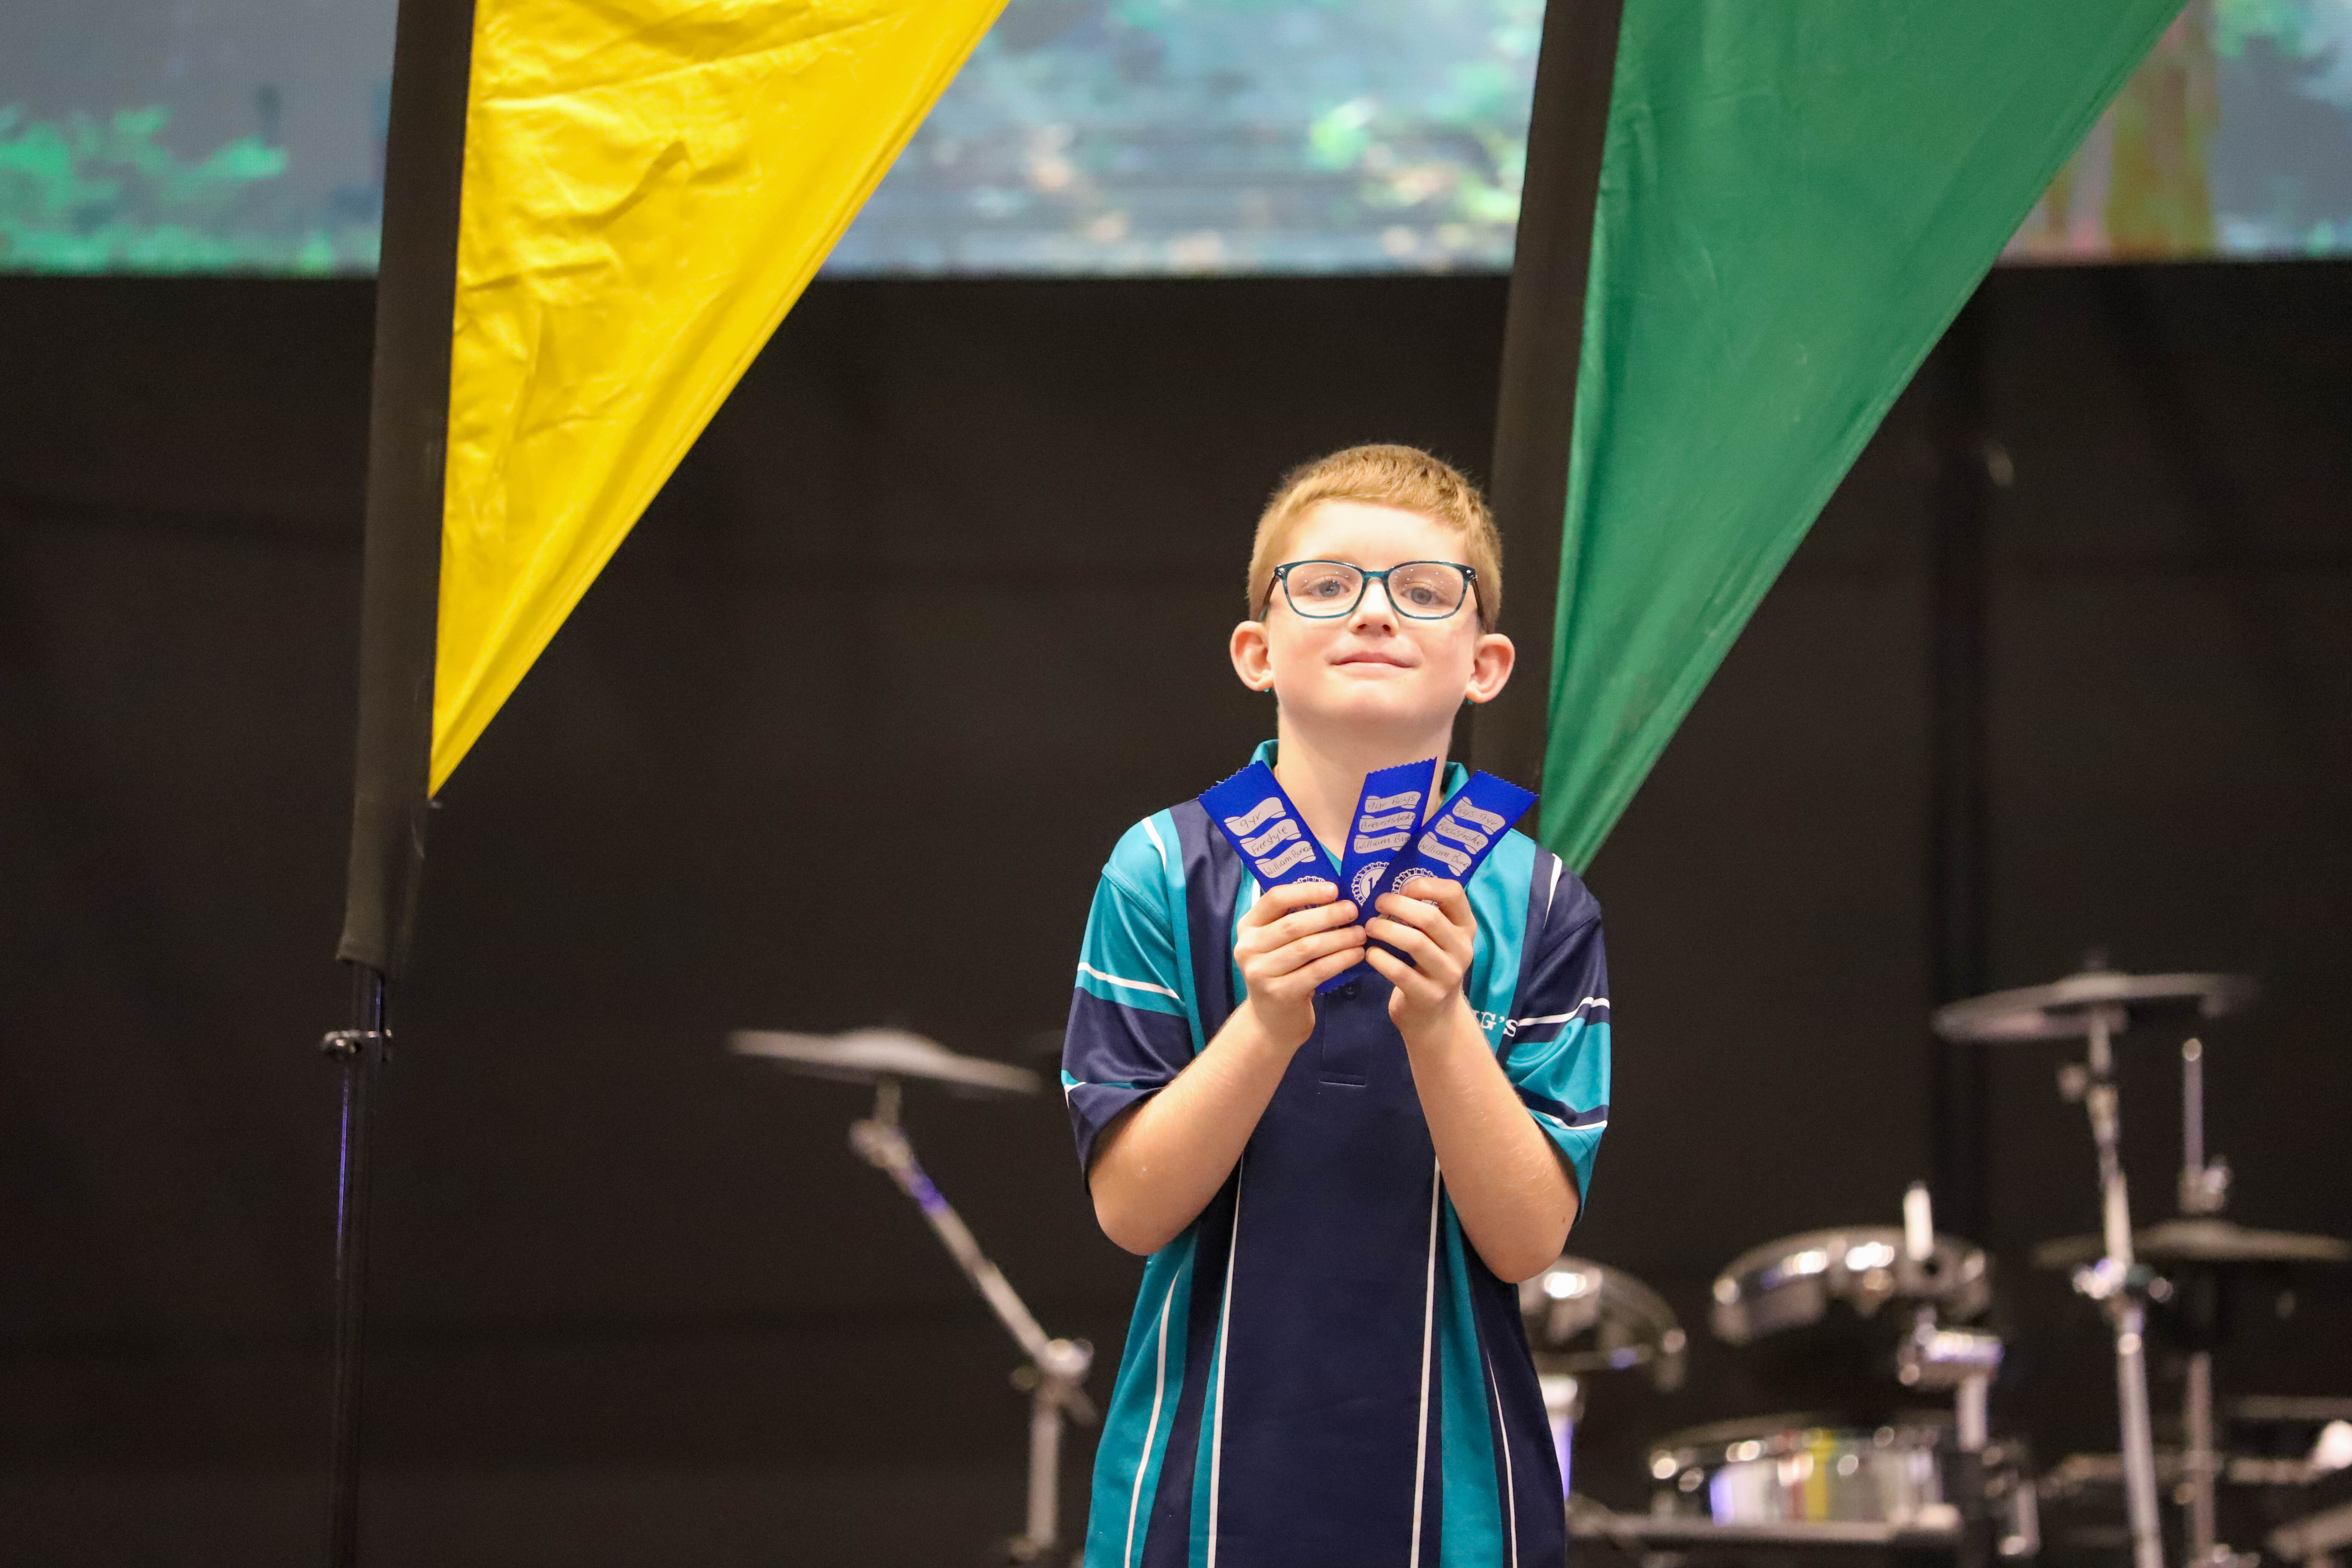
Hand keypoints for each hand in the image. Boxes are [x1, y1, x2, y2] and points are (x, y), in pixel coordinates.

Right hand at [1234, 880, 1365, 1048]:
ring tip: (1360, 934)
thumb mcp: (1278, 944)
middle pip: (1293, 924)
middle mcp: (1247, 948)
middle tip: (1354, 910)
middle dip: (1328, 915)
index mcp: (1248, 927)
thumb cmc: (1283, 972)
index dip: (1306, 891)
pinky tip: (1357, 955)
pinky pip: (1316, 971)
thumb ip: (1296, 920)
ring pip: (1306, 948)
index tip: (1334, 889)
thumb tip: (1337, 896)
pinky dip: (1340, 960)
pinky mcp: (1278, 993)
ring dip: (1339, 938)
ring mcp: (1260, 972)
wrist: (1271, 1021)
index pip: (1275, 899)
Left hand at [1364, 878, 1477, 1041]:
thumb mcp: (1437, 940)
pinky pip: (1400, 972)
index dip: (1425, 885)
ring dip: (1385, 930)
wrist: (1434, 1017)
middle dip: (1397, 906)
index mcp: (1465, 928)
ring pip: (1415, 943)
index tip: (1402, 889)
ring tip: (1369, 927)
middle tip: (1376, 905)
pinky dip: (1379, 958)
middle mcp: (1463, 949)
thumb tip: (1386, 887)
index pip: (1454, 893)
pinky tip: (1369, 954)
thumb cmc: (1428, 967)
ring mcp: (1448, 975)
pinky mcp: (1429, 996)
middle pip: (1430, 918)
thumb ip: (1423, 915)